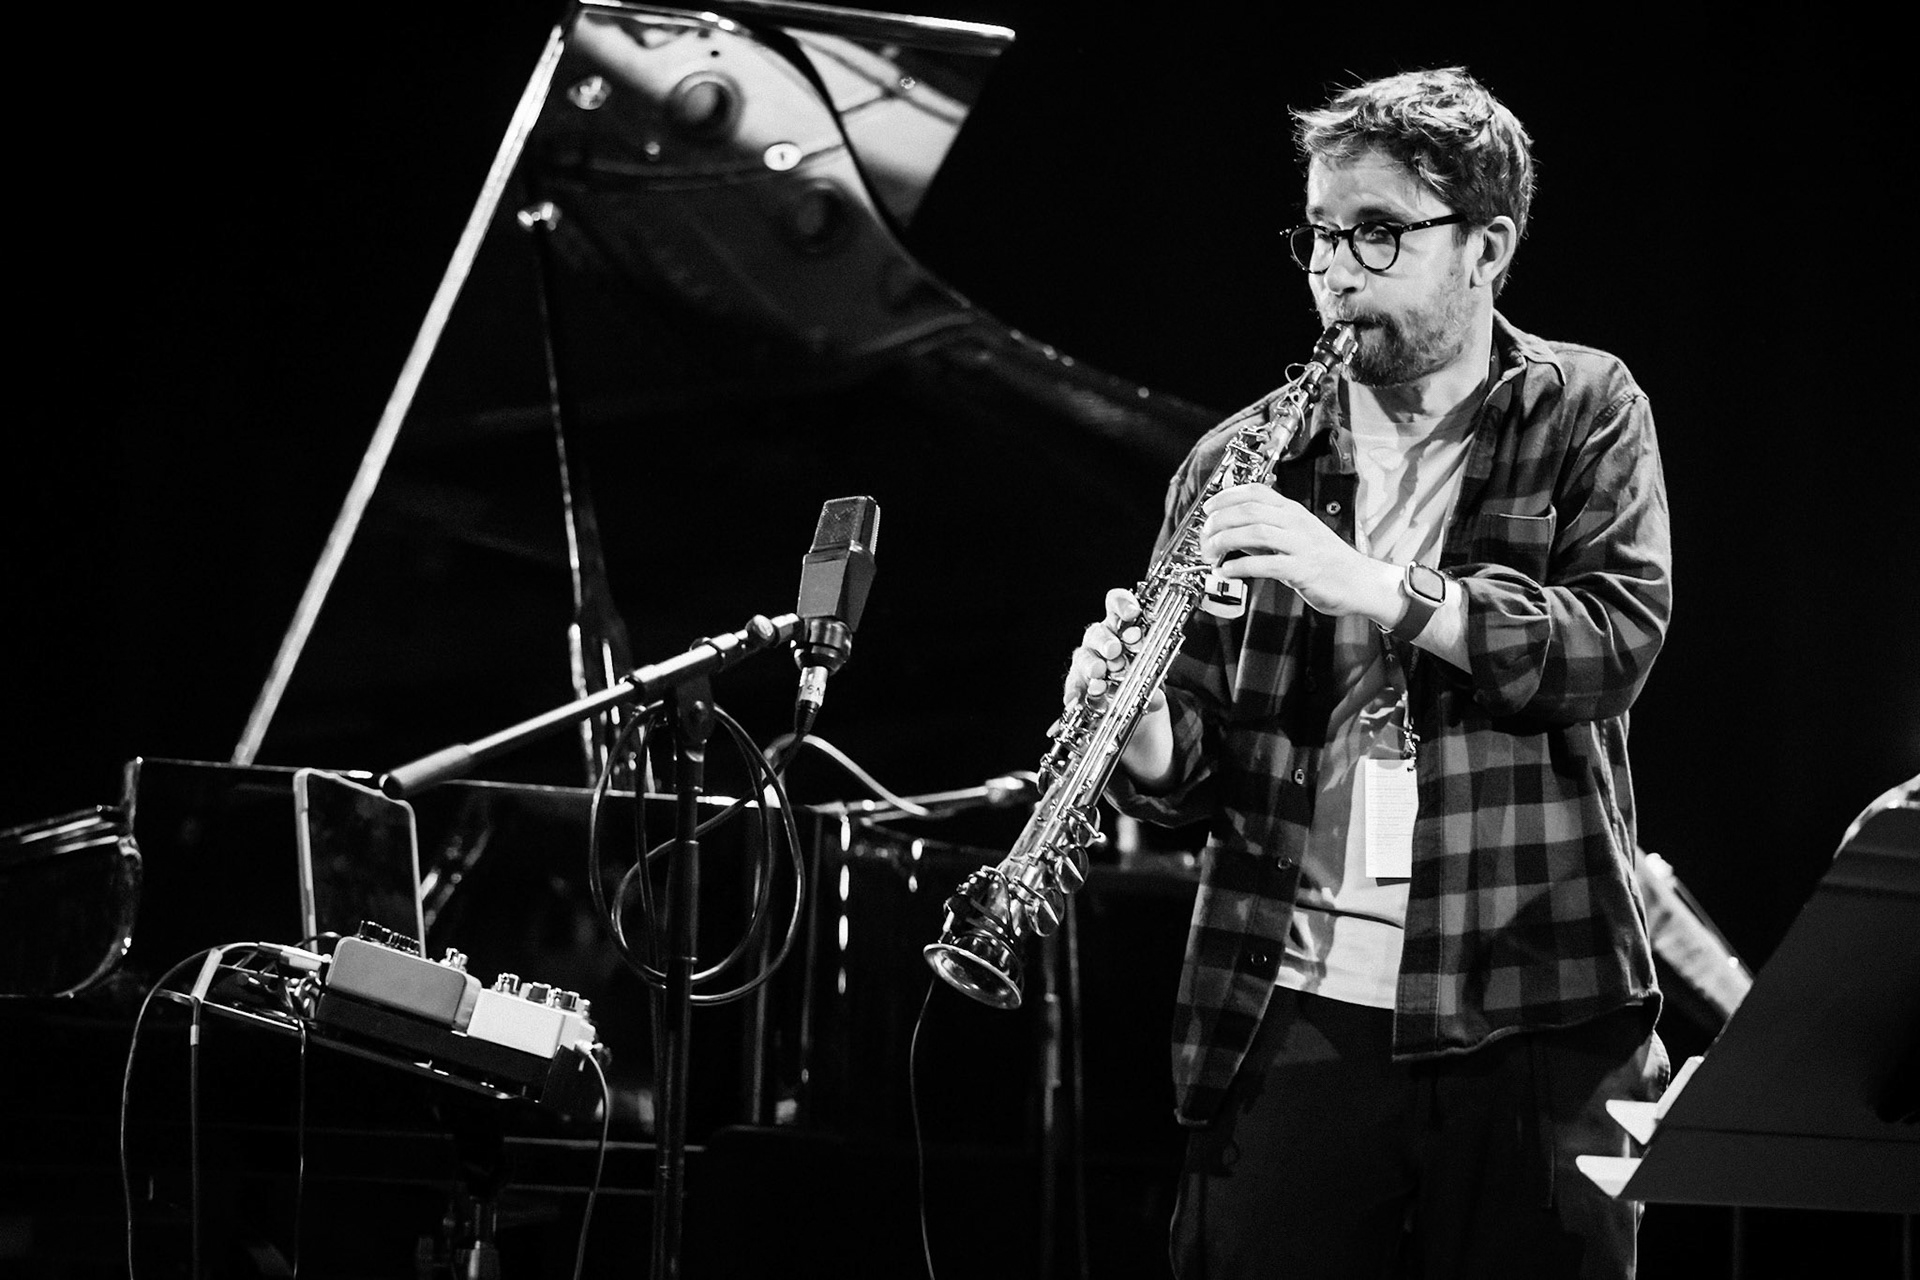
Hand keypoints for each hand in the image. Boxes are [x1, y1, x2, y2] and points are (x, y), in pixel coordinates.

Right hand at [1063, 588, 1166, 711]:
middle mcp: (1101, 638)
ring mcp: (1087, 659)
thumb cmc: (1140, 673)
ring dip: (1092, 664)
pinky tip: (1075, 700)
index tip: (1133, 613)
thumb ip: (1154, 678)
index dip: (1123, 604)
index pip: (1117, 603)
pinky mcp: (1077, 681)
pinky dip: (1074, 692)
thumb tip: (1156, 693)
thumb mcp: (1153, 673)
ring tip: (1099, 673)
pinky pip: (1073, 684)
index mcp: (1121, 626)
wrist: (1131, 699)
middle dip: (1107, 641)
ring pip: (1084, 656)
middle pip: (1099, 632)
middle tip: (1115, 650)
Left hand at [1199, 482, 1396, 618]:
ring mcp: (1301, 545)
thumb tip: (1230, 534)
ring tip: (1210, 554)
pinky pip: (1267, 564)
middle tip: (1204, 537)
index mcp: (1293, 512)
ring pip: (1256, 532)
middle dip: (1220, 521)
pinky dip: (1241, 566)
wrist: (1359, 582)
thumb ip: (1263, 536)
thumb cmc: (1326, 561)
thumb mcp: (1294, 540)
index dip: (1227, 496)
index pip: (1257, 492)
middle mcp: (1296, 524)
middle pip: (1250, 510)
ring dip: (1226, 541)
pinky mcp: (1303, 569)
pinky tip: (1227, 571)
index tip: (1208, 507)